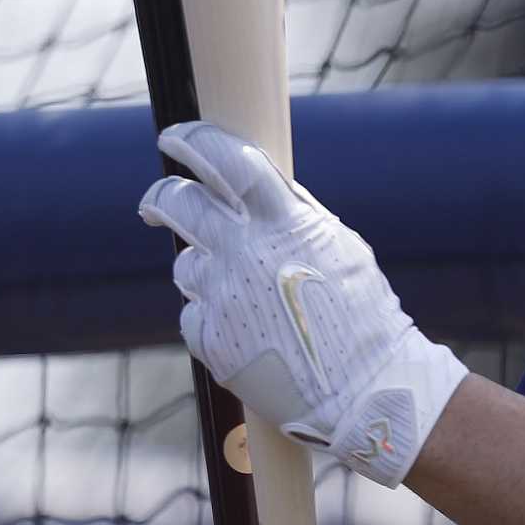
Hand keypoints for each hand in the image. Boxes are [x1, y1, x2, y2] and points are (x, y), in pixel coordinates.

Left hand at [138, 120, 466, 486]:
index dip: (194, 139)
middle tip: (158, 200)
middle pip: (178, 202)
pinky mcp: (211, 339)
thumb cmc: (361, 313)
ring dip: (205, 270)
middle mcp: (246, 255)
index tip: (177, 136)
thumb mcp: (337, 245)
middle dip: (162, 195)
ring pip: (186, 265)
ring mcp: (224, 298)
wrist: (366, 389)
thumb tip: (252, 181)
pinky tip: (252, 332)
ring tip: (250, 297)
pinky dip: (215, 317)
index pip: (226, 160)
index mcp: (285, 224)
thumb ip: (293, 212)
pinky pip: (195, 313)